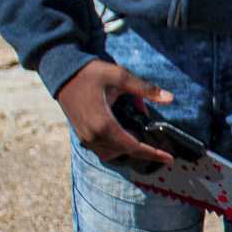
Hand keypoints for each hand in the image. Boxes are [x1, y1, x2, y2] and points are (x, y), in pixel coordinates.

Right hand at [56, 59, 175, 165]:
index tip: (169, 158)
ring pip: (113, 153)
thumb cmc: (90, 73)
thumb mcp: (119, 76)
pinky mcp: (81, 135)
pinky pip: (102, 150)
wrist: (62, 73)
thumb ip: (145, 89)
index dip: (153, 153)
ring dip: (129, 148)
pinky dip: (117, 147)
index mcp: (104, 124)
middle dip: (144, 150)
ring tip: (142, 136)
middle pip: (125, 151)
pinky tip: (126, 135)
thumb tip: (170, 98)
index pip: (134, 146)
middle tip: (160, 145)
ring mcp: (85, 137)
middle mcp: (93, 135)